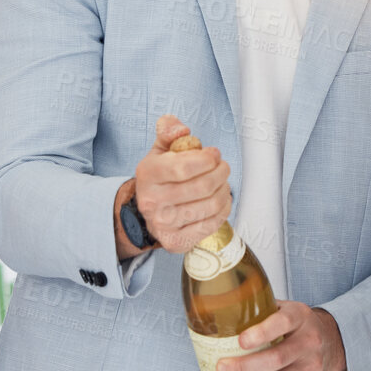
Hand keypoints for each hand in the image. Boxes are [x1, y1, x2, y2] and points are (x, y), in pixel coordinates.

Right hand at [129, 115, 231, 254]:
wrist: (145, 213)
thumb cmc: (159, 178)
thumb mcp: (159, 151)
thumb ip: (169, 131)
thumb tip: (181, 129)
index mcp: (147, 174)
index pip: (183, 167)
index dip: (207, 159)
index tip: (214, 154)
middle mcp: (152, 201)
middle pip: (202, 187)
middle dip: (221, 173)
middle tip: (223, 167)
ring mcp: (163, 224)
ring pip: (210, 206)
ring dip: (224, 190)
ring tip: (222, 183)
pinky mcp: (176, 241)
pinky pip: (211, 224)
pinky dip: (224, 210)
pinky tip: (221, 200)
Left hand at [215, 301, 345, 370]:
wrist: (329, 341)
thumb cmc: (293, 325)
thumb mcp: (281, 308)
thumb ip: (257, 309)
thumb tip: (215, 313)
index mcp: (299, 316)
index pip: (283, 323)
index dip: (261, 333)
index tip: (239, 341)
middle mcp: (310, 341)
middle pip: (276, 359)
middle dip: (244, 368)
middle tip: (220, 369)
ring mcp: (313, 367)